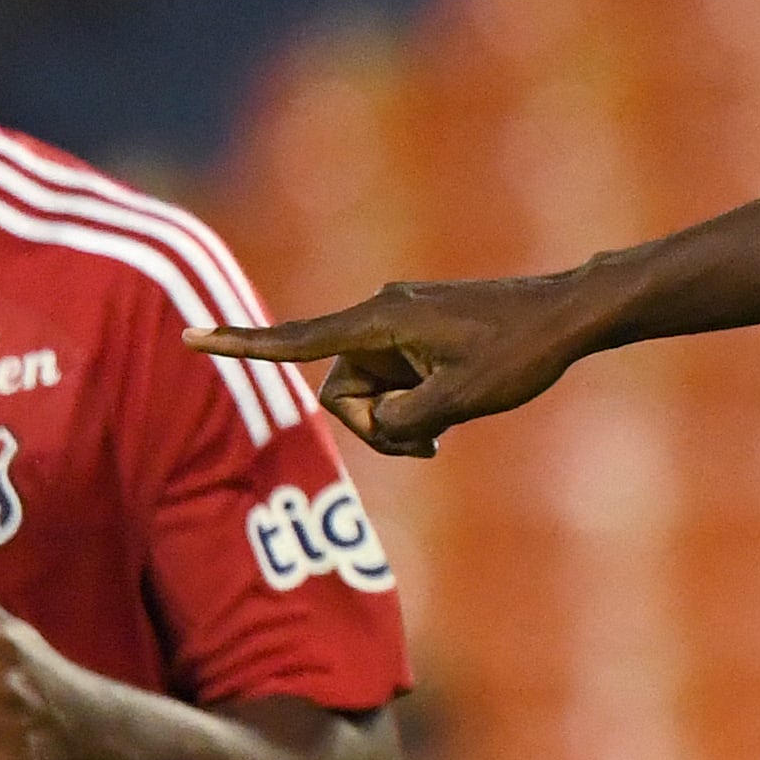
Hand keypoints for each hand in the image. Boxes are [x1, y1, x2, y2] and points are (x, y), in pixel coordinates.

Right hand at [187, 270, 596, 456]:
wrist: (569, 315)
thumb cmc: (520, 352)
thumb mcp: (460, 400)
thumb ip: (403, 422)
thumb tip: (378, 425)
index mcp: (380, 322)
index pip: (297, 341)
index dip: (242, 345)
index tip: (190, 337)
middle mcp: (380, 317)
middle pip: (341, 391)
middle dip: (375, 425)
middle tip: (431, 444)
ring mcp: (400, 325)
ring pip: (370, 392)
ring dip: (401, 420)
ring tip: (450, 427)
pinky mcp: (419, 334)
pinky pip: (395, 381)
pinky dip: (415, 405)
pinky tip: (454, 415)